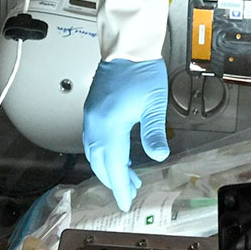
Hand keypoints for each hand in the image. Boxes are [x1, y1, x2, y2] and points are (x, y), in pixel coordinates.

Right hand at [81, 58, 170, 210]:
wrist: (127, 47)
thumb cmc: (142, 71)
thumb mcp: (154, 104)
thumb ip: (154, 132)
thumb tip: (159, 156)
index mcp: (110, 125)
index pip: (114, 165)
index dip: (120, 186)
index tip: (125, 202)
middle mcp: (95, 124)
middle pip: (100, 162)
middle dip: (114, 180)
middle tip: (129, 191)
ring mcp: (91, 116)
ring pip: (94, 152)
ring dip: (108, 167)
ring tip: (127, 176)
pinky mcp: (92, 109)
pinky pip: (93, 139)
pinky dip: (103, 153)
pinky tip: (116, 154)